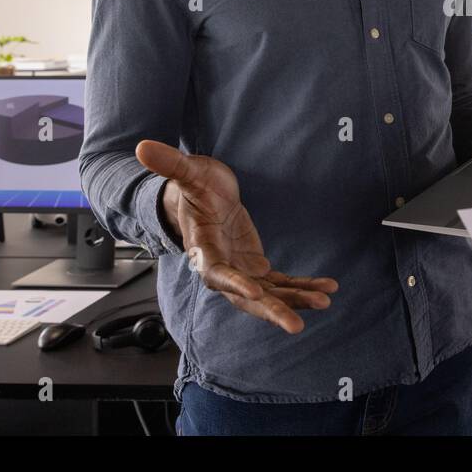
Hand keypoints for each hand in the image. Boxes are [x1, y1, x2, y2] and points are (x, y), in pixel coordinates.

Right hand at [135, 140, 337, 331]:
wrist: (200, 198)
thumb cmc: (193, 186)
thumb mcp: (187, 171)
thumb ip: (170, 164)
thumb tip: (143, 146)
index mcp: (203, 249)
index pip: (216, 272)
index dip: (234, 283)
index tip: (255, 293)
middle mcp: (222, 267)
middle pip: (245, 297)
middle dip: (271, 310)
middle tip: (295, 325)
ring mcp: (240, 270)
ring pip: (268, 294)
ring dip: (295, 300)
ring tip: (324, 301)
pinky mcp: (255, 267)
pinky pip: (280, 283)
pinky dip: (302, 286)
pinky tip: (329, 288)